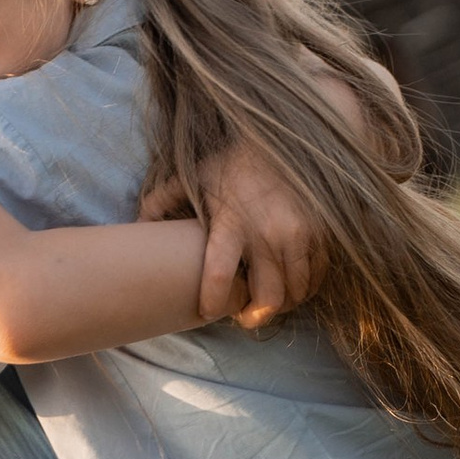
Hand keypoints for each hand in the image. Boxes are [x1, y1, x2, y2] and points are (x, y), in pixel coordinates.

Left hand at [140, 141, 326, 325]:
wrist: (283, 141)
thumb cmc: (233, 164)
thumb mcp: (194, 176)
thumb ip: (165, 199)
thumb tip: (140, 223)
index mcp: (231, 223)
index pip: (219, 275)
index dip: (214, 302)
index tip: (207, 311)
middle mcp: (267, 232)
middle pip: (267, 297)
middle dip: (254, 315)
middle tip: (245, 318)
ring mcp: (297, 234)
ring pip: (293, 293)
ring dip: (280, 304)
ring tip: (267, 301)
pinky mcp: (320, 233)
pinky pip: (315, 277)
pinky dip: (303, 288)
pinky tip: (291, 284)